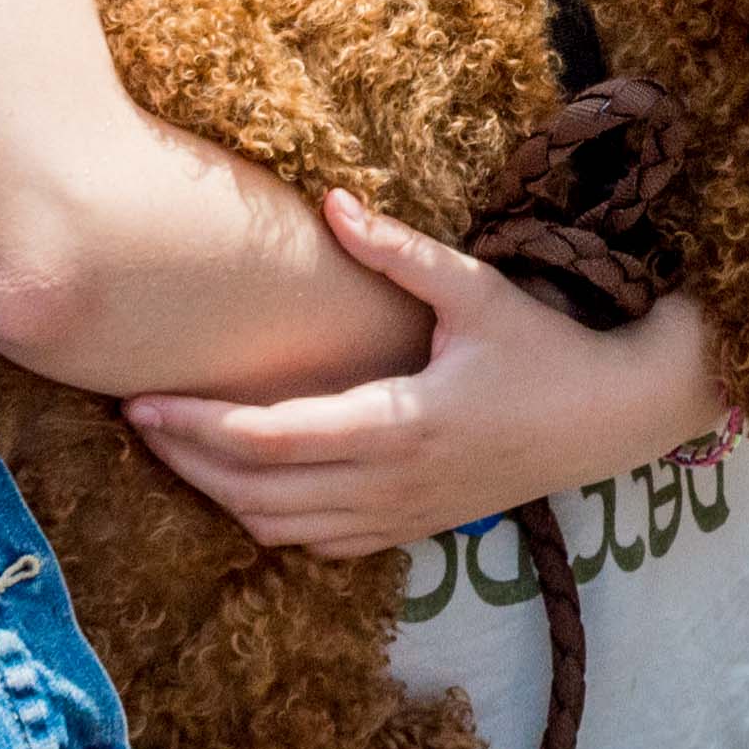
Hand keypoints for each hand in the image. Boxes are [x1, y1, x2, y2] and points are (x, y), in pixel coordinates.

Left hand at [123, 193, 722, 558]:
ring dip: (219, 495)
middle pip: (254, 492)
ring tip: (176, 447)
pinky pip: (317, 545)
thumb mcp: (476, 291)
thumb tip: (333, 203)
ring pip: (278, 529)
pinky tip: (244, 484)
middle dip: (186, 459)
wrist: (612, 419)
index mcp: (398, 425)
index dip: (194, 424)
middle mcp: (390, 485)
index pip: (267, 439)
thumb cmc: (548, 348)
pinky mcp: (412, 532)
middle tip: (135, 418)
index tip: (140, 399)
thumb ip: (399, 252)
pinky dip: (267, 521)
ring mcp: (400, 518)